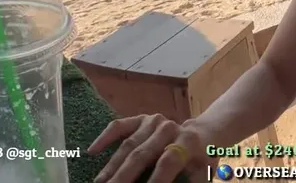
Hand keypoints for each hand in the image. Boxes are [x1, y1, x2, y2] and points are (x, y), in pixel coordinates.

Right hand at [88, 114, 211, 182]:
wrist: (203, 135)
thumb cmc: (201, 161)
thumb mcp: (202, 174)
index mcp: (187, 142)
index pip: (168, 162)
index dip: (156, 179)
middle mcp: (169, 128)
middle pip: (141, 154)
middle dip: (123, 176)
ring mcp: (153, 121)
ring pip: (128, 145)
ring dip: (111, 166)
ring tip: (99, 182)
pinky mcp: (141, 118)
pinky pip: (119, 126)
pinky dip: (105, 137)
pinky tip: (92, 151)